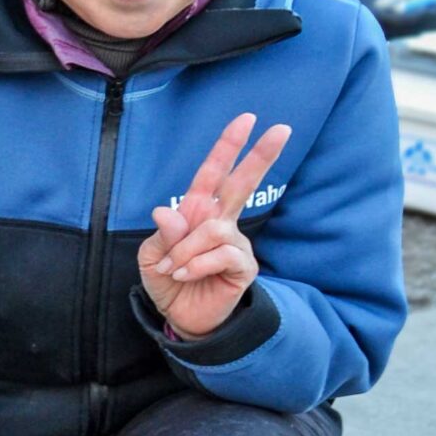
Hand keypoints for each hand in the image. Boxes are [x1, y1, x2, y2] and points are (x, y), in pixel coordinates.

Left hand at [138, 111, 289, 342]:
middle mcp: (221, 222)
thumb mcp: (153, 256)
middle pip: (242, 184)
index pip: (213, 173)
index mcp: (198, 212)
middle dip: (260, 156)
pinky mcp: (243, 266)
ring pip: (213, 230)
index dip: (227, 147)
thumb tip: (166, 210)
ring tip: (174, 269)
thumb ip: (162, 234)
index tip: (247, 118)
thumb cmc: (168, 281)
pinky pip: (222, 254)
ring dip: (186, 249)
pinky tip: (186, 276)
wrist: (180, 317)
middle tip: (282, 129)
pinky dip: (197, 264)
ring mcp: (236, 243)